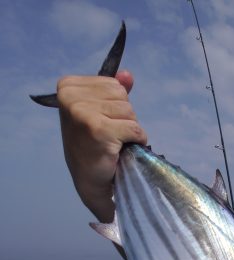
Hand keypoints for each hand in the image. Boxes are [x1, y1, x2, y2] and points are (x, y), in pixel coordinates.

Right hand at [57, 71, 147, 221]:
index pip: (114, 84)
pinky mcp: (99, 130)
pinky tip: (119, 150)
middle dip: (123, 117)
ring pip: (130, 112)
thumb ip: (112, 91)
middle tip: (107, 135)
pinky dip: (135, 140)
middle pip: (123, 96)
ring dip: (128, 130)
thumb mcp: (98, 112)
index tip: (99, 122)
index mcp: (67, 87)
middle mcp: (71, 97)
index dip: (115, 106)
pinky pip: (135, 128)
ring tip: (111, 143)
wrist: (90, 180)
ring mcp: (83, 113)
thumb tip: (127, 75)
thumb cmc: (93, 145)